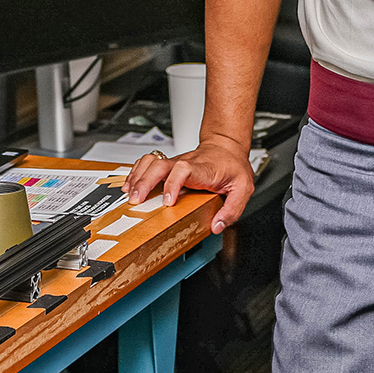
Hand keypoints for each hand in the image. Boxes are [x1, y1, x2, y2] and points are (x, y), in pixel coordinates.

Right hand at [125, 139, 254, 234]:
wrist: (227, 146)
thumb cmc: (233, 166)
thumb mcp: (243, 189)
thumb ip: (232, 210)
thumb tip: (216, 226)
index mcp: (203, 169)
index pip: (184, 169)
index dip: (172, 183)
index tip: (168, 201)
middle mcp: (186, 163)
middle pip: (160, 164)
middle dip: (145, 182)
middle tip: (136, 200)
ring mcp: (175, 162)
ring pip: (151, 161)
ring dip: (137, 177)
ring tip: (130, 195)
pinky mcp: (169, 164)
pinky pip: (148, 163)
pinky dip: (136, 173)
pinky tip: (130, 185)